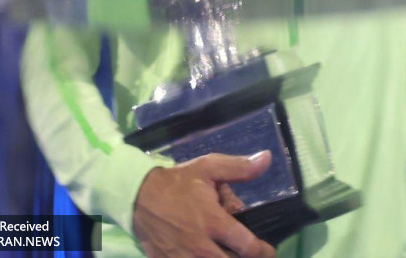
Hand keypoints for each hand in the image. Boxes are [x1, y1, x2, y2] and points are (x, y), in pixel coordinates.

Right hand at [131, 150, 276, 257]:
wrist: (137, 196)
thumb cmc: (177, 183)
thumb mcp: (209, 167)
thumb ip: (240, 168)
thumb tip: (268, 158)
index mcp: (214, 222)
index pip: (246, 246)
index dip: (262, 251)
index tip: (268, 251)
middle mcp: (200, 246)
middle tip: (249, 254)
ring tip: (229, 252)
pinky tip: (207, 254)